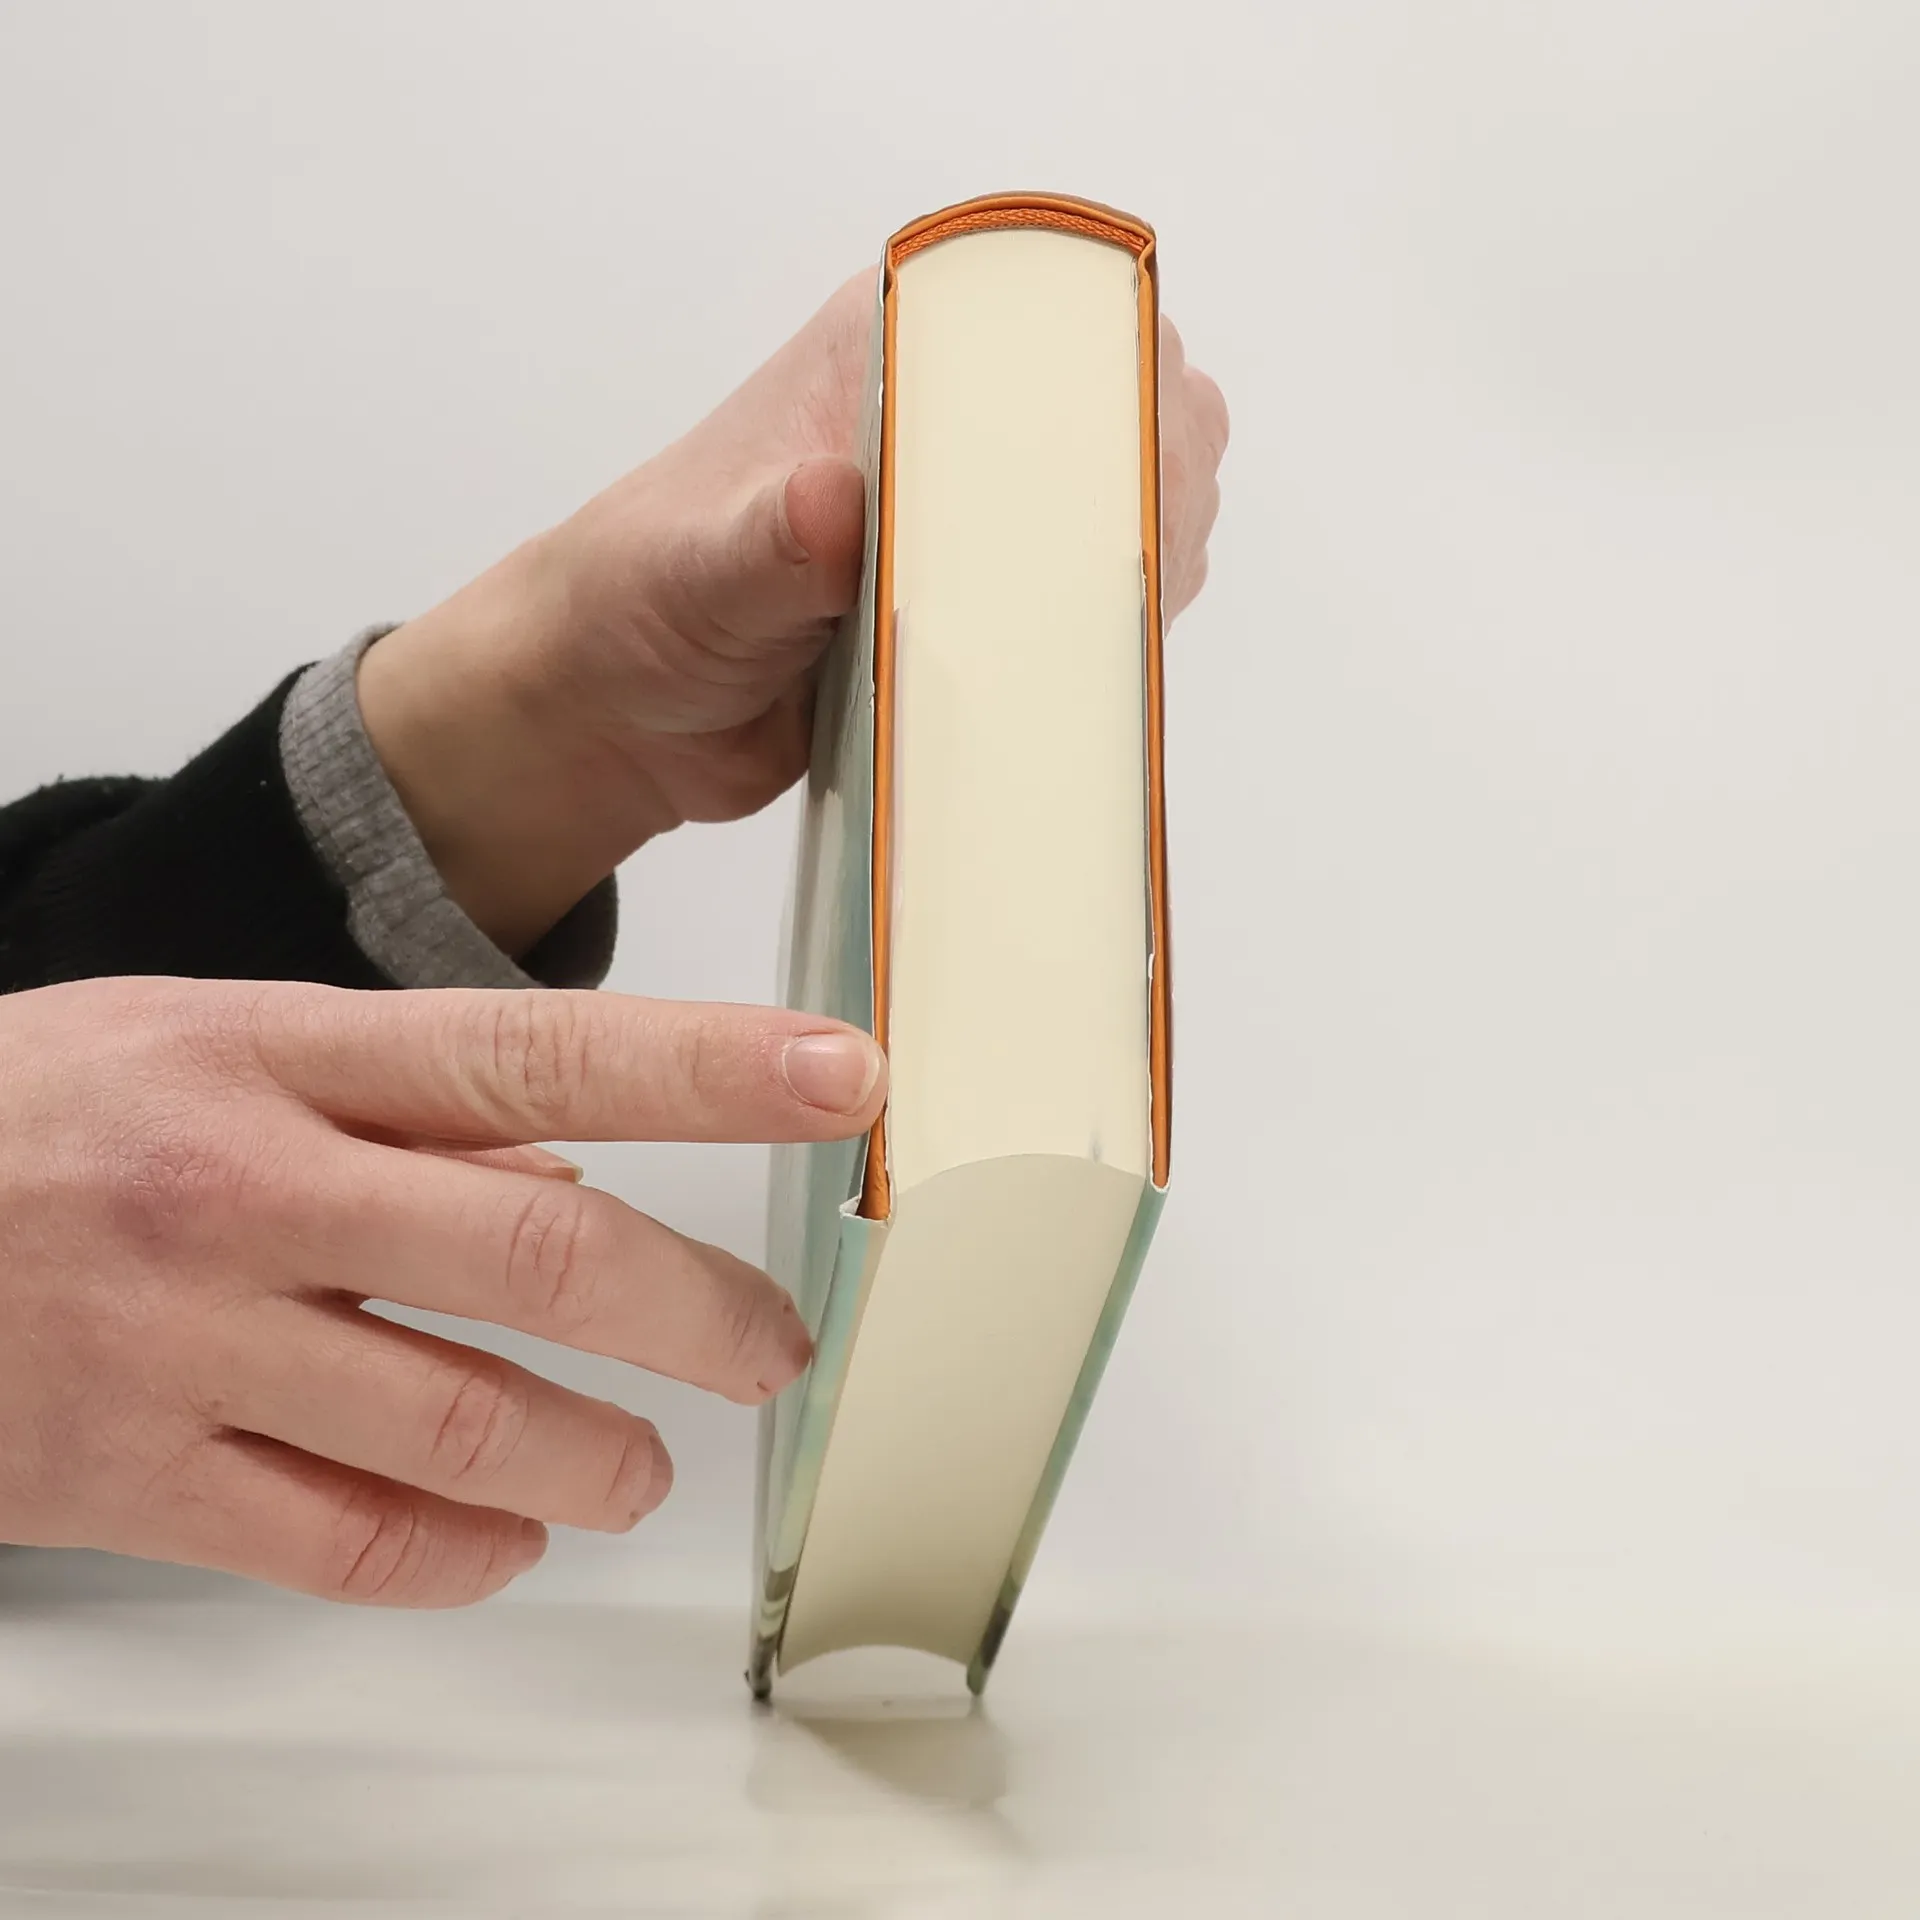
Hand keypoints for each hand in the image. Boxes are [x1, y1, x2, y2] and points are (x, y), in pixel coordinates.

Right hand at [0, 976, 883, 1605]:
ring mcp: (184, 1342)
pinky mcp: (127, 1480)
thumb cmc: (35, 1114)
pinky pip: (345, 1543)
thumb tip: (572, 1171)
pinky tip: (512, 1533)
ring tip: (648, 1467)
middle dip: (699, 1313)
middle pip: (540, 1255)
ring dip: (599, 1458)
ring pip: (463, 1423)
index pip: (544, 1050)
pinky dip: (464, 1551)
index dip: (712, 1069)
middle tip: (772, 1347)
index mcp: (279, 1057)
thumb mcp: (213, 1044)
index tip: (842, 1078)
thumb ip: (401, 1108)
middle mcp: (245, 1191)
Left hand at [358, 272, 1229, 954]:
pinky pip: (1092, 600)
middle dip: (1150, 479)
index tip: (1134, 463)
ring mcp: (983, 513)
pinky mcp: (991, 605)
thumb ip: (769, 538)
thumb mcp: (699, 568)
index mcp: (890, 351)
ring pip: (1129, 501)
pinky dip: (1114, 632)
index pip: (1048, 313)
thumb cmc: (641, 601)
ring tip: (1113, 626)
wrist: (624, 715)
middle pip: (1121, 404)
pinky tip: (1101, 666)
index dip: (1118, 372)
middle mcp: (955, 417)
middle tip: (1123, 571)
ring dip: (1142, 561)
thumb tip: (835, 505)